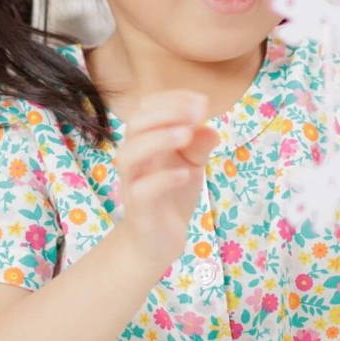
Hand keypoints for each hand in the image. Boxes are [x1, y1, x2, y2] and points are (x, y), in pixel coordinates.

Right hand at [113, 90, 219, 274]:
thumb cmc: (172, 193)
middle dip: (166, 113)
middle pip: (135, 124)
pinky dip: (163, 178)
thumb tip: (210, 128)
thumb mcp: (192, 163)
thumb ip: (199, 144)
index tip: (202, 101)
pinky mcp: (138, 209)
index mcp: (144, 140)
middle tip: (197, 114)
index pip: (147, 108)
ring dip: (158, 139)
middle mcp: (134, 157)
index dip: (172, 99)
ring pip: (129, 154)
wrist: (157, 241)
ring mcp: (132, 183)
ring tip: (186, 134)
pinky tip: (185, 174)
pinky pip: (142, 190)